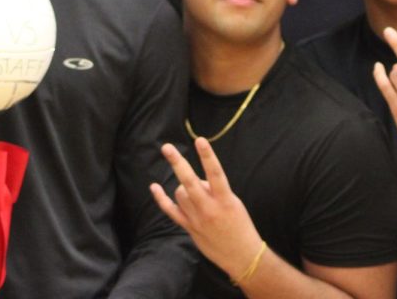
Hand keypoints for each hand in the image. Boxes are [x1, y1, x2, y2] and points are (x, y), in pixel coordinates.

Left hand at [150, 138, 264, 281]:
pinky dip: (161, 198)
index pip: (216, 173)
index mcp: (225, 200)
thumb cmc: (240, 226)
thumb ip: (215, 190)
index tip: (200, 140)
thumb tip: (197, 180)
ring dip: (185, 188)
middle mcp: (210, 208)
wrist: (242, 256)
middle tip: (167, 147)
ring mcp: (197, 219)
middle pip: (189, 181)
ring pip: (180, 192)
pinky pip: (171, 210)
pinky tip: (154, 186)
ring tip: (199, 197)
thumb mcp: (234, 203)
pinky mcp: (189, 227)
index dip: (208, 156)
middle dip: (178, 163)